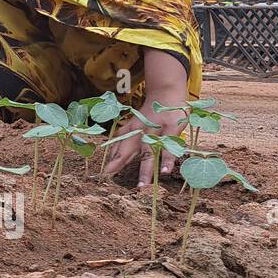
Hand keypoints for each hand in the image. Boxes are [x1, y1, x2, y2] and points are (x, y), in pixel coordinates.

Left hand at [103, 50, 190, 188]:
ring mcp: (156, 129)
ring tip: (143, 185)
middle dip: (122, 164)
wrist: (166, 92)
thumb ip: (124, 139)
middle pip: (130, 149)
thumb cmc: (150, 113)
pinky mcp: (172, 128)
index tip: (105, 174)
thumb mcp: (134, 124)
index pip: (120, 146)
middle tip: (113, 178)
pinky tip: (164, 171)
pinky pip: (169, 146)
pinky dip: (167, 159)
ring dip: (146, 168)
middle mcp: (141, 130)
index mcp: (131, 129)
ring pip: (149, 151)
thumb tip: (111, 156)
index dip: (114, 160)